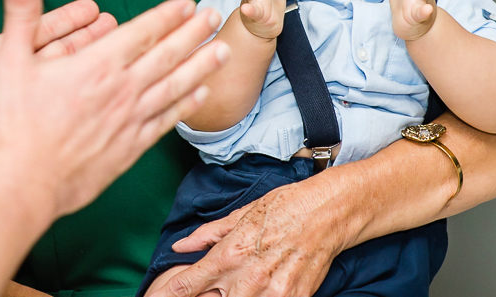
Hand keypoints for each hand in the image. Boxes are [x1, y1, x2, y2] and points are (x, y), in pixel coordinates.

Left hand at [0, 0, 117, 195]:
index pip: (40, 29)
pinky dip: (87, 104)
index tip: (93, 7)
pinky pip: (64, 114)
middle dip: (91, 39)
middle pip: (62, 52)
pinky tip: (109, 100)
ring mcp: (25, 106)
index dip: (68, 18)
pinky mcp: (30, 131)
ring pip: (67, 81)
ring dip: (94, 67)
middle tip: (118, 25)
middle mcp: (15, 78)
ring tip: (122, 54)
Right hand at [0, 0, 230, 219]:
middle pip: (167, 55)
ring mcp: (130, 120)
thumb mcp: (10, 62)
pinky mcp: (131, 147)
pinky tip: (200, 96)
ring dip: (201, 66)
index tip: (186, 3)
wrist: (26, 183)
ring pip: (175, 87)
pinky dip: (186, 106)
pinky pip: (167, 121)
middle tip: (213, 15)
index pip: (141, 33)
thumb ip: (20, 15)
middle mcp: (122, 90)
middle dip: (193, 33)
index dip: (166, 15)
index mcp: (97, 65)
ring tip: (223, 51)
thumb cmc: (14, 124)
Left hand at [148, 174, 353, 296]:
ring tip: (236, 284)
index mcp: (230, 254)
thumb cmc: (285, 207)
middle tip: (206, 288)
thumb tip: (180, 245)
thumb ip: (208, 235)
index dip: (166, 295)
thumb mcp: (241, 214)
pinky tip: (260, 289)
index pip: (187, 284)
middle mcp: (247, 279)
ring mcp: (271, 294)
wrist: (329, 212)